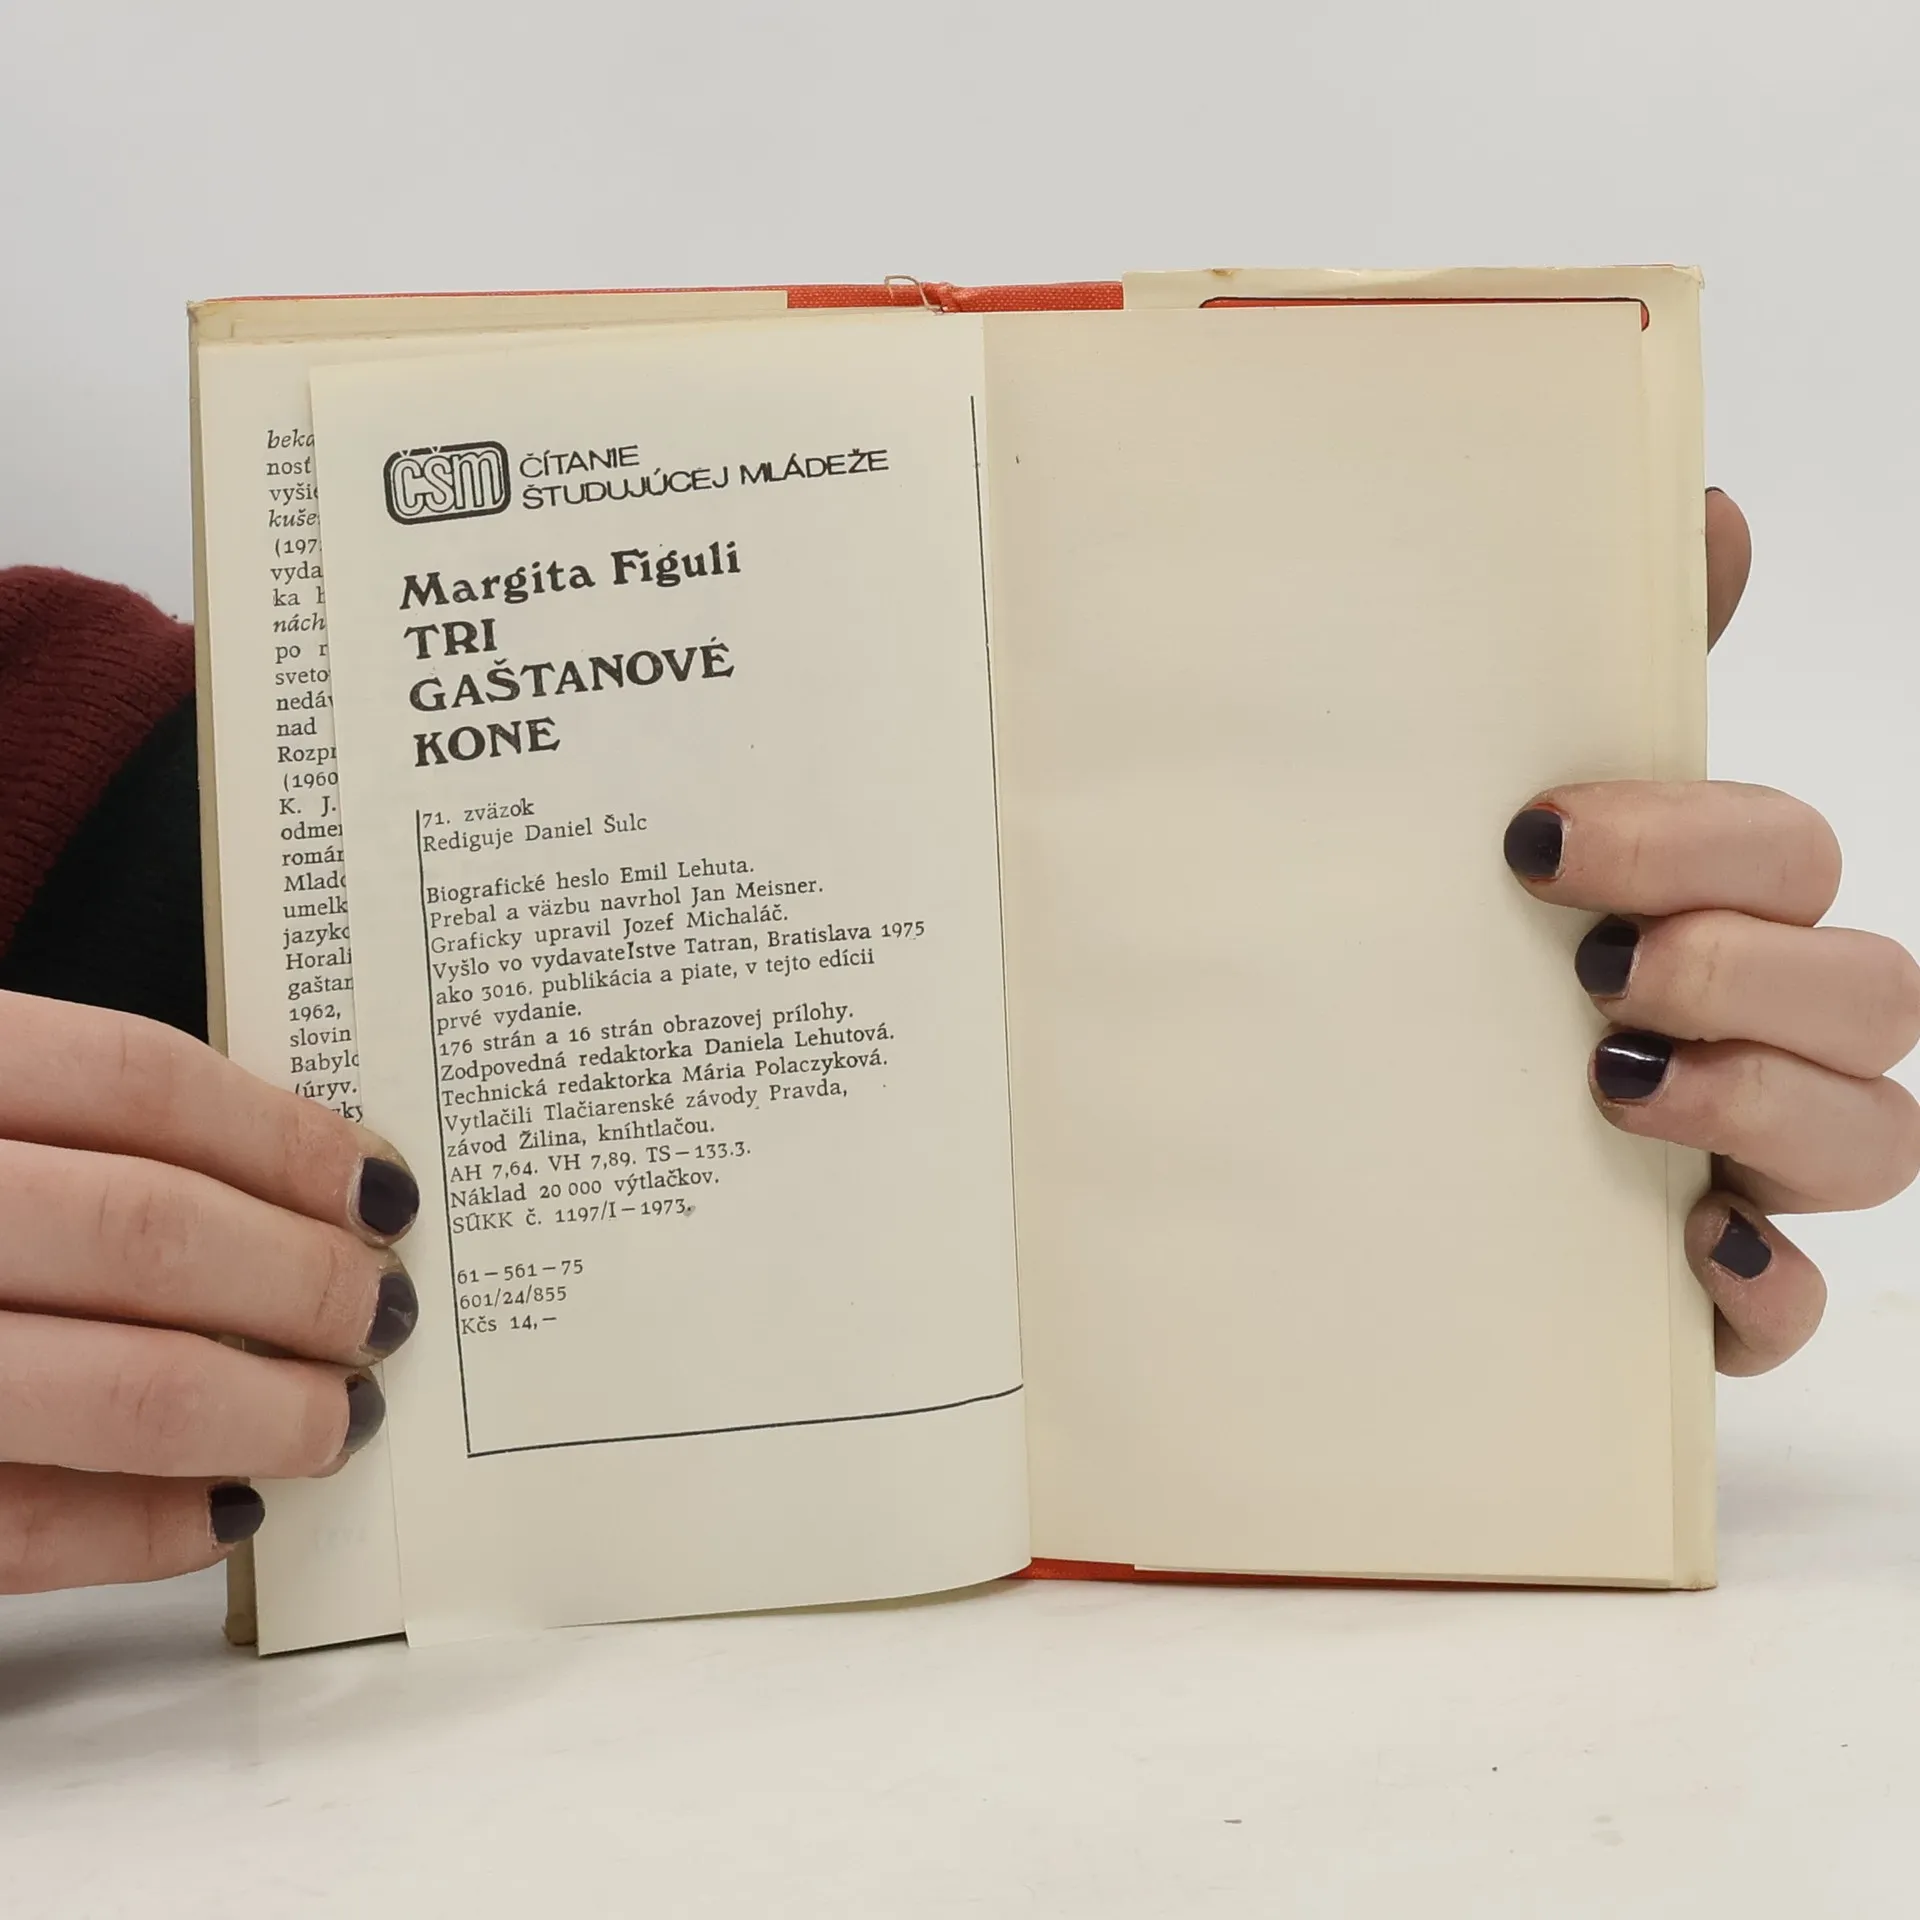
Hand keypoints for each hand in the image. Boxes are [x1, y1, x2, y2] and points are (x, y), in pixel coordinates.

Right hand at [0, 992, 418, 1592]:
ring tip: (341, 1416)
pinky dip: (147, 1530)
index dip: (286, 1137)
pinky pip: (19, 1533)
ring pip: (115, 1389)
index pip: (137, 1080)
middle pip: (146, 1232)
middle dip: (301, 1281)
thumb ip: (63, 1124)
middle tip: (383, 1311)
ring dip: (263, 1411)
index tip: (384, 1188)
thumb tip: (294, 1177)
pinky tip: (226, 1514)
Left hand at [1505, 491, 1919, 1373]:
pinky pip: (1796, 1308)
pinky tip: (1681, 1247)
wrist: (1346, 1141)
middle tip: (1588, 965)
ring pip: (1879, 1137)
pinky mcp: (1714, 1291)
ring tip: (1611, 1083)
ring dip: (1762, 1102)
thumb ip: (1598, 678)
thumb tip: (1710, 500)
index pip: (1791, 852)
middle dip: (1737, 962)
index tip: (1534, 838)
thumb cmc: (1451, 962)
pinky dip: (1761, 1286)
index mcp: (1712, 910)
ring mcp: (1755, 1164)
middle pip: (1873, 986)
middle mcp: (1762, 1032)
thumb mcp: (1495, 822)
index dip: (1698, 837)